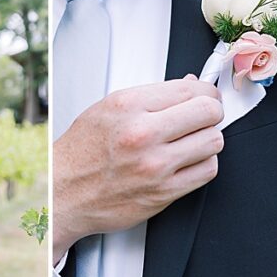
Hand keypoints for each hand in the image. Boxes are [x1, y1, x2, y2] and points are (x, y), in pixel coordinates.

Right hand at [53, 75, 223, 262]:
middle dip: (211, 112)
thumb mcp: (108, 109)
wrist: (63, 192)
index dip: (205, 91)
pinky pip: (207, 171)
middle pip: (209, 112)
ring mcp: (155, 166)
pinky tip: (188, 161)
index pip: (191, 89)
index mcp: (128, 106)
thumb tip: (190, 85)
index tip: (205, 96)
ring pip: (214, 141)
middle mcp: (142, 134)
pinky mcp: (164, 192)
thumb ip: (152, 96)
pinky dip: (203, 164)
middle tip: (202, 117)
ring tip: (191, 141)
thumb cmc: (82, 152)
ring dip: (207, 139)